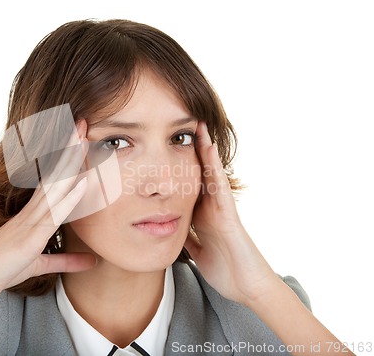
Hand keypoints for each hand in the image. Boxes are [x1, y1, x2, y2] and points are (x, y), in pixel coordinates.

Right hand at [0, 119, 95, 306]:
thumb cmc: (4, 270)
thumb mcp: (42, 264)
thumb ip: (68, 260)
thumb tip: (94, 260)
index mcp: (33, 214)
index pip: (54, 180)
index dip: (67, 160)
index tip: (79, 138)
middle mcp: (31, 212)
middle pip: (54, 174)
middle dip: (69, 149)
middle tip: (82, 123)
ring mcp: (29, 222)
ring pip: (54, 186)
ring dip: (70, 163)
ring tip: (83, 138)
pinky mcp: (30, 238)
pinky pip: (52, 215)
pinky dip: (69, 198)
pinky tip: (83, 182)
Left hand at [184, 121, 278, 304]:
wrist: (246, 286)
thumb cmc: (225, 269)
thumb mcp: (197, 251)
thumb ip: (188, 239)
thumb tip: (173, 231)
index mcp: (201, 215)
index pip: (187, 185)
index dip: (178, 167)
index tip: (165, 149)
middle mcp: (210, 207)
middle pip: (198, 173)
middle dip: (190, 151)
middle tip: (180, 126)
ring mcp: (221, 208)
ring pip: (211, 173)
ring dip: (205, 150)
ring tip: (197, 126)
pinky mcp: (229, 214)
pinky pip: (220, 186)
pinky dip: (214, 167)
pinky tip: (209, 149)